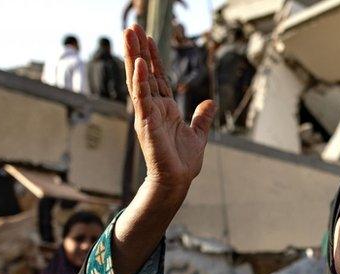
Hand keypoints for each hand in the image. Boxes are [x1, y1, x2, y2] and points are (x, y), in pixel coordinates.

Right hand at [123, 25, 214, 193]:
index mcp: (165, 109)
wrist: (177, 181)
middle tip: (131, 26)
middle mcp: (153, 108)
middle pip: (144, 73)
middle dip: (138, 49)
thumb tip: (210, 103)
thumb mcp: (198, 135)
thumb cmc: (182, 162)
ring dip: (134, 56)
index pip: (157, 77)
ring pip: (138, 80)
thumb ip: (202, 118)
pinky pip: (142, 98)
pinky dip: (140, 81)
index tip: (148, 37)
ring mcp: (147, 114)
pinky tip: (138, 64)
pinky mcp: (146, 123)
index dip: (153, 57)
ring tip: (129, 34)